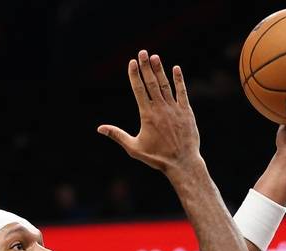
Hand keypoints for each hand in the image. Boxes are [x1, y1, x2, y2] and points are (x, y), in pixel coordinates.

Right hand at [98, 50, 200, 174]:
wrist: (182, 163)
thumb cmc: (156, 158)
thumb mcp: (133, 148)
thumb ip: (117, 135)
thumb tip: (99, 128)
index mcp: (147, 115)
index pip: (139, 90)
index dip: (134, 75)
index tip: (132, 62)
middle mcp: (160, 109)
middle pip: (151, 83)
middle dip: (146, 67)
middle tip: (142, 52)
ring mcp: (174, 109)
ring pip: (165, 85)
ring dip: (159, 70)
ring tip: (155, 57)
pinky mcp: (186, 112)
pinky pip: (182, 92)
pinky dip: (178, 80)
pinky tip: (176, 69)